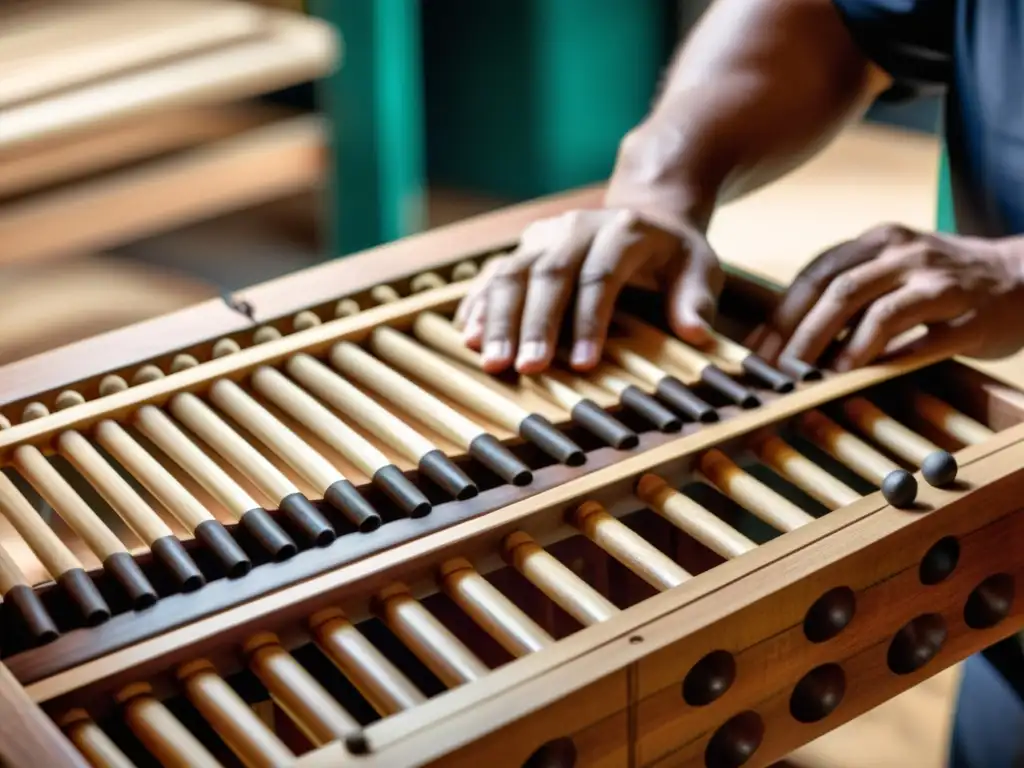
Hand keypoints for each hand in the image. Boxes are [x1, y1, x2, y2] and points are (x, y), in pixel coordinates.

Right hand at [454, 209, 722, 374]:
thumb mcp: (699, 268)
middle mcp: (577, 227)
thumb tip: (697, 334)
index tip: (582, 365)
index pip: (600, 276)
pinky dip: (479, 305)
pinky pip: (493, 274)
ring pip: (512, 272)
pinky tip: (467, 337)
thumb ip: (697, 300)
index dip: (590, 321)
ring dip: (498, 318)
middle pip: (549, 273)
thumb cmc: (673, 256)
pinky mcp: (522, 248)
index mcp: (623, 230)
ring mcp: (544, 235)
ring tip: (489, 359)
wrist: (643, 214)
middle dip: (534, 324)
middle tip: (524, 369)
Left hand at [750, 224, 1023, 368]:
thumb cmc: (945, 284)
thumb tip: (787, 338)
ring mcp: (936, 278)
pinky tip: (854, 375)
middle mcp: (903, 252)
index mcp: (878, 241)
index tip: (755, 350)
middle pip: (835, 290)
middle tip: (773, 371)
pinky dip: (879, 354)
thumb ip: (848, 293)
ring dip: (832, 344)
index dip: (780, 314)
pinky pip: (915, 333)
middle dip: (797, 334)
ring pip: (871, 308)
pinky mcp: (965, 310)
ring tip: (807, 376)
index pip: (815, 274)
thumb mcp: (893, 272)